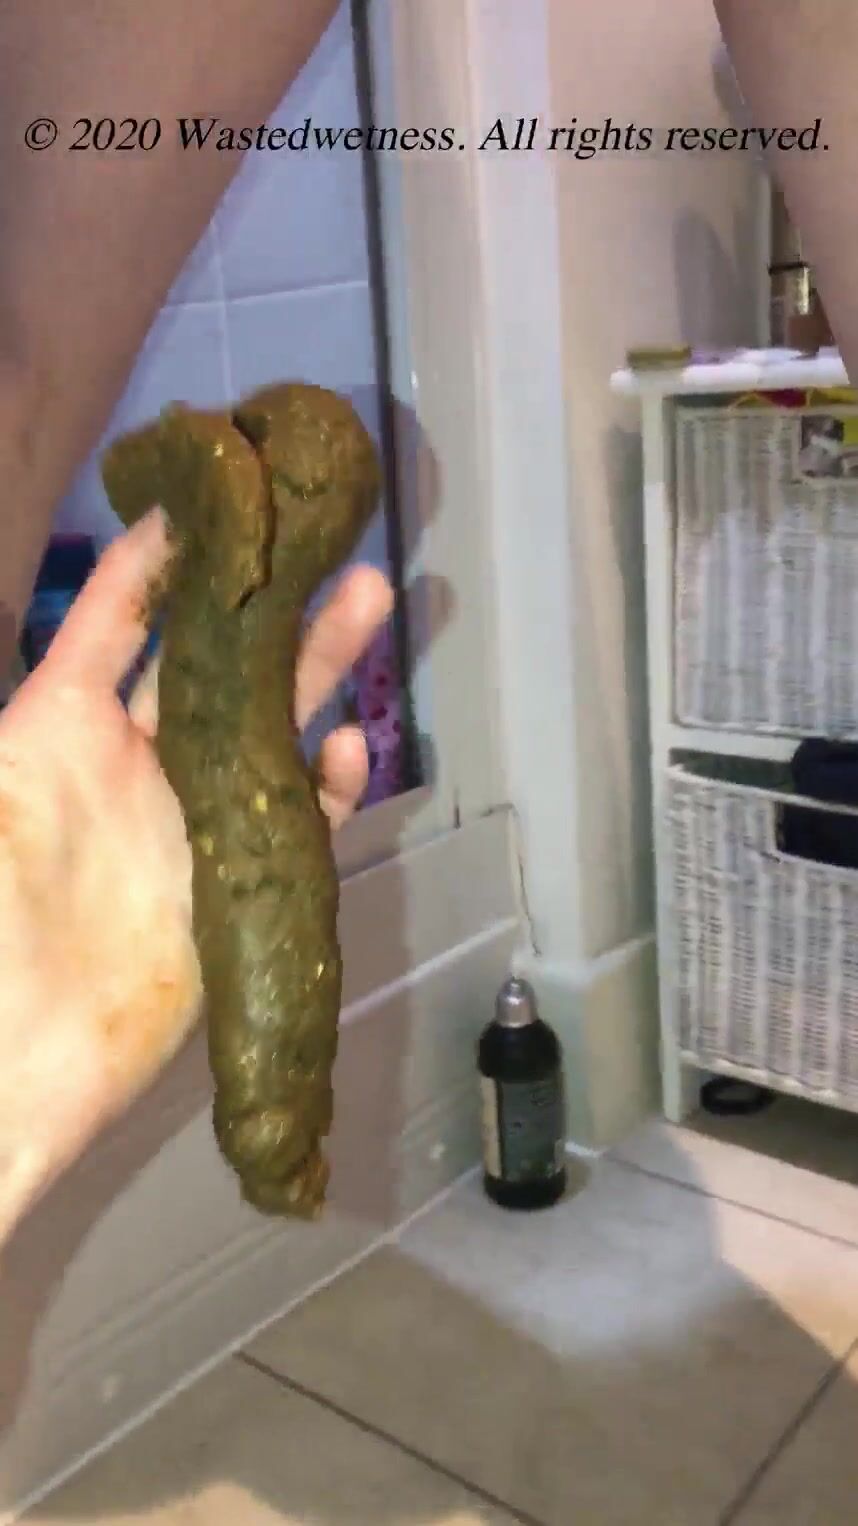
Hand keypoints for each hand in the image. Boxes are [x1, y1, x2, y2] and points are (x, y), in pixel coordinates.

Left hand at [0, 509, 391, 1241]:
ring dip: (320, 670)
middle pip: (215, 664)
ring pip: (270, 727)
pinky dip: (326, 787)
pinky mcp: (239, 886)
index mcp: (58, 731)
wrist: (17, 1068)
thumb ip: (38, 713)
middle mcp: (135, 765)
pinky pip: (297, 823)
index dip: (159, 562)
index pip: (113, 624)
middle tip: (330, 541)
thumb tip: (75, 634)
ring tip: (372, 603)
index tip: (211, 496)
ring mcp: (192, 823)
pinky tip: (351, 751)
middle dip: (272, 602)